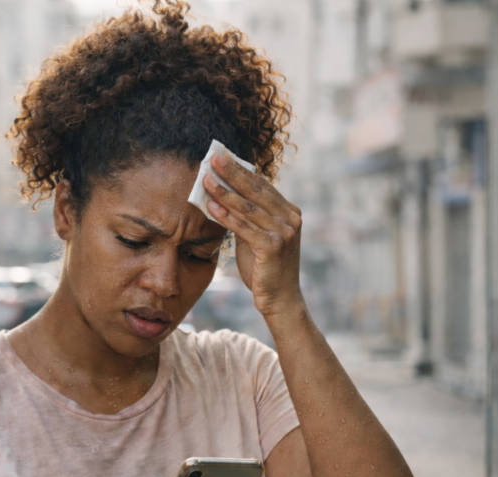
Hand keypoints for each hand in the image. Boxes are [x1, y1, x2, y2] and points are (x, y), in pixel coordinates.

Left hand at [203, 153, 304, 317]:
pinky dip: (226, 216)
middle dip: (232, 172)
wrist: (279, 299)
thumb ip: (246, 218)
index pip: (262, 186)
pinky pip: (245, 228)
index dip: (241, 170)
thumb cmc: (264, 269)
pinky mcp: (273, 246)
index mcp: (290, 212)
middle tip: (213, 158)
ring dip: (225, 192)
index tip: (222, 157)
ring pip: (248, 207)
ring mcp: (285, 232)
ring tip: (206, 180)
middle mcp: (291, 218)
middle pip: (256, 190)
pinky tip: (211, 206)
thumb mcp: (256, 238)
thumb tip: (223, 197)